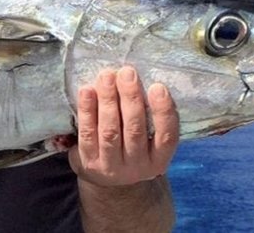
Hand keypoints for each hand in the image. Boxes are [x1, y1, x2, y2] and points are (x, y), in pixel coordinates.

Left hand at [68, 66, 178, 186]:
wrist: (108, 182)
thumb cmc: (132, 147)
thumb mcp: (148, 141)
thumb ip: (149, 116)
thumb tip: (140, 80)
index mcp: (158, 159)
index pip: (166, 136)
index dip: (163, 111)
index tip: (158, 87)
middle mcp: (137, 166)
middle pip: (134, 130)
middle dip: (131, 98)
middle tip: (127, 73)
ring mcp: (111, 167)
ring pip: (110, 131)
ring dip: (108, 100)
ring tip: (107, 76)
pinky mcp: (88, 162)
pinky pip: (87, 134)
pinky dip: (87, 111)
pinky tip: (87, 91)